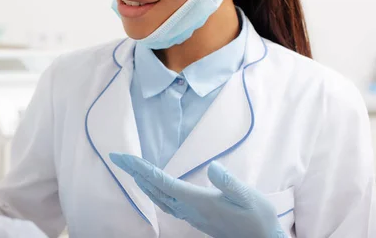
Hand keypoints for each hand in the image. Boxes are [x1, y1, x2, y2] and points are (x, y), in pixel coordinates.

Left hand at [110, 153, 285, 237]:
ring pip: (159, 198)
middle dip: (134, 172)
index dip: (141, 168)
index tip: (123, 157)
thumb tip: (212, 167)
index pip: (162, 182)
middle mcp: (190, 209)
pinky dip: (155, 191)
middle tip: (117, 157)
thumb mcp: (249, 198)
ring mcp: (192, 215)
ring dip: (142, 182)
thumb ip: (229, 183)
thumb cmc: (259, 219)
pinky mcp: (197, 218)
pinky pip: (168, 203)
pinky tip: (155, 188)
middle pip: (154, 188)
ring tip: (130, 169)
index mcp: (198, 201)